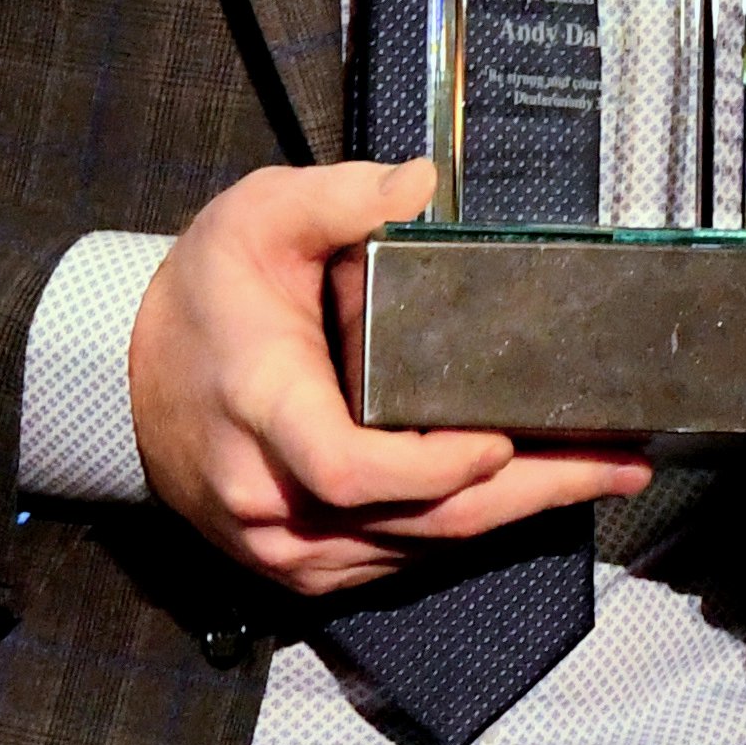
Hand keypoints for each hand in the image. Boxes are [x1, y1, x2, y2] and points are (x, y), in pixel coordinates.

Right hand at [128, 158, 646, 596]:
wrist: (126, 374)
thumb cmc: (204, 291)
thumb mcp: (258, 217)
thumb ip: (339, 196)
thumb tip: (422, 182)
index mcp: (263, 407)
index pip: (349, 469)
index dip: (431, 470)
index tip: (501, 440)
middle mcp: (272, 494)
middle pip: (412, 523)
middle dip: (529, 495)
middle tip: (619, 462)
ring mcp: (283, 542)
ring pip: (415, 550)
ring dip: (514, 515)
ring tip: (604, 468)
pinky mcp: (297, 562)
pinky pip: (395, 558)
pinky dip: (465, 530)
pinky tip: (531, 495)